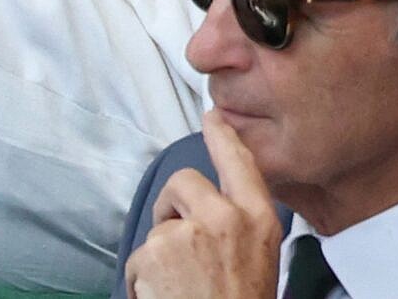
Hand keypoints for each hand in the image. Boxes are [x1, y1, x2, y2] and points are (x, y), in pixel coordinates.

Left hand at [124, 114, 283, 298]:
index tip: (212, 117)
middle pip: (183, 181)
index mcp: (258, 221)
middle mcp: (225, 218)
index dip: (223, 137)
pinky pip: (139, 257)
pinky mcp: (156, 250)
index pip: (241, 163)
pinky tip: (164, 298)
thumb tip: (213, 208)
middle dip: (172, 205)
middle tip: (177, 243)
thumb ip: (239, 227)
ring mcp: (188, 232)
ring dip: (160, 254)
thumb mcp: (258, 259)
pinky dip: (144, 280)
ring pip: (159, 225)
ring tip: (180, 288)